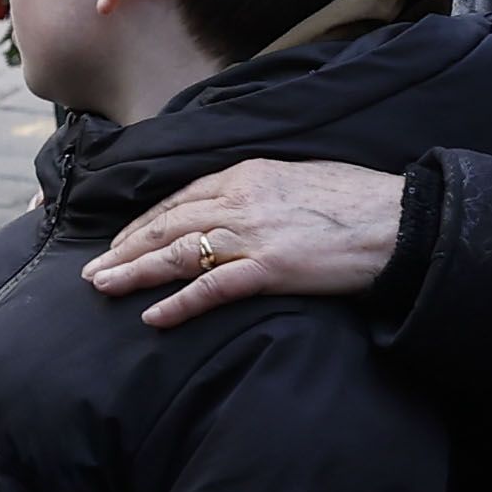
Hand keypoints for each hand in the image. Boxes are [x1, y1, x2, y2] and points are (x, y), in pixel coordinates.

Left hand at [82, 156, 407, 330]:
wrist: (400, 220)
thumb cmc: (355, 202)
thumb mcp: (297, 178)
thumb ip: (257, 191)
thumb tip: (229, 209)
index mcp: (246, 174)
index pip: (179, 199)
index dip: (142, 223)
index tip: (118, 241)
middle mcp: (241, 200)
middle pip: (166, 224)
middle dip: (123, 248)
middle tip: (91, 271)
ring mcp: (254, 234)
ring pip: (177, 253)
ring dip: (134, 272)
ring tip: (102, 287)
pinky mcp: (271, 268)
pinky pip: (212, 287)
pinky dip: (178, 303)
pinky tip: (152, 317)